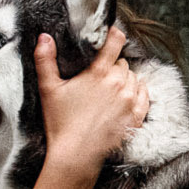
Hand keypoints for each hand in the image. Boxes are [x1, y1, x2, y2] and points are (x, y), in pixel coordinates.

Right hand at [35, 28, 147, 187]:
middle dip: (112, 66)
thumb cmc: (60, 124)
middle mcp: (118, 84)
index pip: (115, 43)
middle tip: (98, 77)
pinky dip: (138, 92)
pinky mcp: (135, 117)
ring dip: (124, 80)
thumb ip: (45, 60)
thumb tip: (43, 37)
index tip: (113, 33)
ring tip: (110, 89)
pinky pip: (144, 96)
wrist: (75, 155)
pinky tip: (130, 95)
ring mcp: (129, 101)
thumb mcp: (48, 89)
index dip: (114, 35)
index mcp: (99, 73)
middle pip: (121, 63)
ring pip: (133, 78)